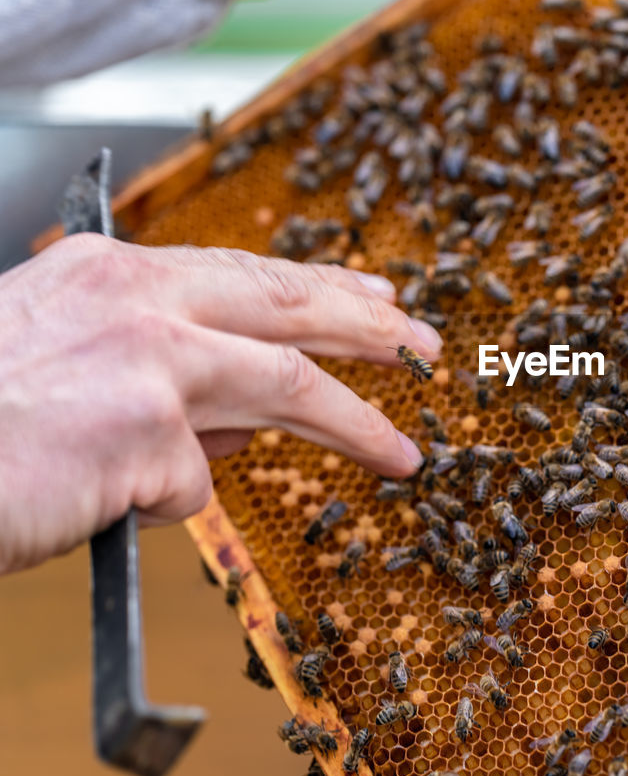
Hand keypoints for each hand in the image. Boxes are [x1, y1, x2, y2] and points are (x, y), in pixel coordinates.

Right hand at [0, 235, 440, 573]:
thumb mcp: (53, 357)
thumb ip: (148, 373)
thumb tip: (227, 427)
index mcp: (112, 274)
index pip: (248, 273)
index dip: (319, 287)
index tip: (374, 297)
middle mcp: (138, 303)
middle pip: (291, 306)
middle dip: (371, 327)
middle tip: (426, 347)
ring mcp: (146, 364)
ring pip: (286, 384)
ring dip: (355, 424)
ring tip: (404, 452)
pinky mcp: (141, 436)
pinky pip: (184, 483)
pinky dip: (160, 499)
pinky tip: (111, 502)